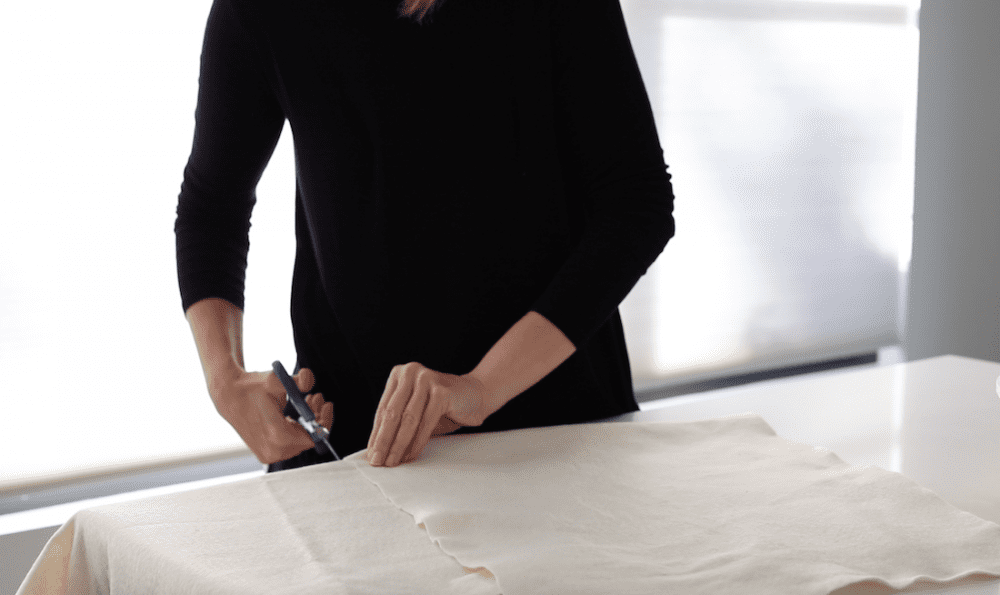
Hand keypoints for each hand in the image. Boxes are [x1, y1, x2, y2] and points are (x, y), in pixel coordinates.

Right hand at [210, 367, 333, 464]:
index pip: (315, 436)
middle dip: (316, 417)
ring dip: (307, 422)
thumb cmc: (252, 388)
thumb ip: (297, 381)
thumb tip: (309, 379)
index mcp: (279, 437)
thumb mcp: (276, 380)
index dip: (324, 421)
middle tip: (315, 397)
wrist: (229, 396)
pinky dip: (295, 429)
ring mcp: (269, 455)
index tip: (326, 404)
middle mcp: (274, 451)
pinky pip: (289, 445)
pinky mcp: (265, 454)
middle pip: (309, 439)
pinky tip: (294, 413)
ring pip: (300, 441)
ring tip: (306, 400)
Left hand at [367, 362, 491, 466]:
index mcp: (400, 374)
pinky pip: (425, 422)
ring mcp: (427, 379)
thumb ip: (397, 423)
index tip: (371, 454)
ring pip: (408, 419)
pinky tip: (411, 455)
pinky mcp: (442, 391)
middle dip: (383, 441)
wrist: (476, 395)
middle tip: (377, 461)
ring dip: (398, 444)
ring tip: (393, 462)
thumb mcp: (415, 412)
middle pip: (392, 413)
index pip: (383, 409)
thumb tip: (377, 449)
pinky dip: (417, 442)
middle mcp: (411, 372)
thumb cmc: (442, 406)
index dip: (376, 434)